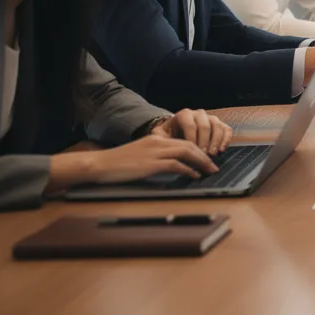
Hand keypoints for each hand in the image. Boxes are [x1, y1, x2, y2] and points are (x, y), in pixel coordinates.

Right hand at [66, 135, 220, 186]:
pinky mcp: (150, 163)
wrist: (100, 164)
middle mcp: (157, 142)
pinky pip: (175, 164)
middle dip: (205, 155)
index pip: (183, 140)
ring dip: (201, 161)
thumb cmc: (118, 162)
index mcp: (156, 138)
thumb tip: (173, 165)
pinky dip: (188, 170)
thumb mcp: (140, 154)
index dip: (198, 149)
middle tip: (214, 166)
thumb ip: (156, 155)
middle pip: (189, 144)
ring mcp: (154, 152)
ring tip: (209, 170)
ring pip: (186, 151)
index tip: (207, 159)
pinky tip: (194, 176)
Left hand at [148, 109, 233, 154]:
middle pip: (205, 125)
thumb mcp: (161, 135)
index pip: (190, 124)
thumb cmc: (170, 135)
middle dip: (204, 141)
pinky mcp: (220, 124)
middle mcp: (199, 114)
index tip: (191, 150)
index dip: (192, 138)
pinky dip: (226, 139)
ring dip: (216, 141)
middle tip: (203, 155)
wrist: (178, 132)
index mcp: (184, 114)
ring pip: (217, 127)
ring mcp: (211, 118)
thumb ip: (160, 138)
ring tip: (212, 154)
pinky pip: (227, 129)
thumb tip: (162, 143)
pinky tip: (222, 149)